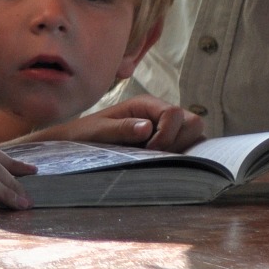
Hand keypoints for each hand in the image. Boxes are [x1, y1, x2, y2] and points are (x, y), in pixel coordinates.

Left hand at [26, 95, 203, 150]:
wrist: (75, 145)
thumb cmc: (84, 134)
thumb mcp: (98, 131)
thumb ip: (122, 128)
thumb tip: (147, 127)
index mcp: (145, 105)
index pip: (175, 113)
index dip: (167, 134)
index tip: (148, 149)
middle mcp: (159, 114)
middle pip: (193, 122)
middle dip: (180, 141)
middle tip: (156, 154)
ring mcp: (165, 130)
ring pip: (194, 136)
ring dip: (182, 149)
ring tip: (157, 159)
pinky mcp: (165, 145)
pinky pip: (186, 148)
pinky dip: (181, 157)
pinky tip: (162, 164)